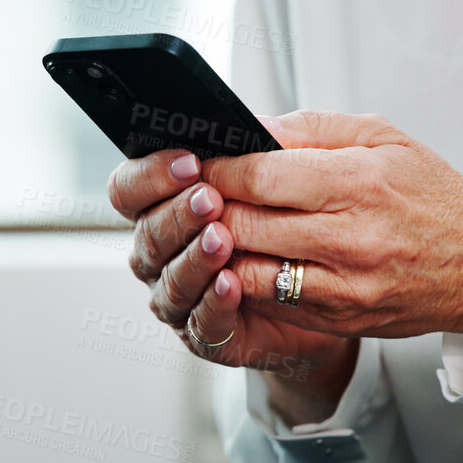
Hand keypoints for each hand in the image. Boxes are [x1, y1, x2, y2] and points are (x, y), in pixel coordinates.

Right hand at [108, 148, 358, 424]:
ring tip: (222, 239)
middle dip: (178, 213)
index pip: (131, 188)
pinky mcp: (208, 334)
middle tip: (209, 198)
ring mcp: (180, 295)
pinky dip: (214, 303)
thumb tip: (253, 129)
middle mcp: (163, 252)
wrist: (331, 291)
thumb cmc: (295, 225)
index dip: (150, 175)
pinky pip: (201, 322)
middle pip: (147, 233)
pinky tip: (232, 283)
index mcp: (165, 205)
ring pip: (169, 279)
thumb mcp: (284, 176)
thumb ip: (262, 153)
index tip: (189, 162)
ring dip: (194, 257)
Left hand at [200, 111, 462, 340]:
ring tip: (223, 229)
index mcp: (357, 182)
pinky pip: (271, 300)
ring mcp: (343, 284)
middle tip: (202, 197)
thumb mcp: (381, 138)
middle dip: (213, 207)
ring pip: (248, 269)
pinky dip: (249, 279)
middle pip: (244, 223)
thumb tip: (254, 128)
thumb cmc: (433, 197)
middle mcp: (349, 237)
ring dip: (225, 248)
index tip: (205, 165)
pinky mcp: (339, 317)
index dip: (220, 169)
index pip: (260, 176)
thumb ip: (311, 129)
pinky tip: (251, 259)